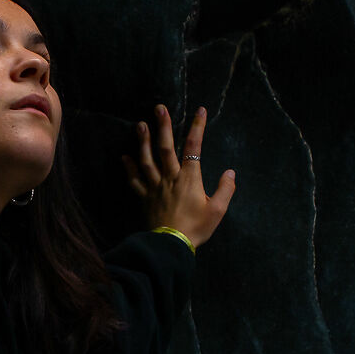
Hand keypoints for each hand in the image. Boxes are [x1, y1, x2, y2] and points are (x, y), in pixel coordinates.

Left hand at [123, 104, 236, 246]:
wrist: (171, 245)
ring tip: (140, 124)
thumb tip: (230, 172)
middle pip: (166, 148)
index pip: (194, 147)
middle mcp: (170, 178)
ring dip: (143, 141)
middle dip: (163, 126)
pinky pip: (135, 180)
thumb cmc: (196, 228)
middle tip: (159, 108)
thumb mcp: (217, 211)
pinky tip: (124, 157)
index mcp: (189, 179)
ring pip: (147, 160)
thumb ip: (225, 189)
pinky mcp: (144, 198)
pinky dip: (128, 168)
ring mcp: (155, 187)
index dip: (197, 127)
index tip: (200, 110)